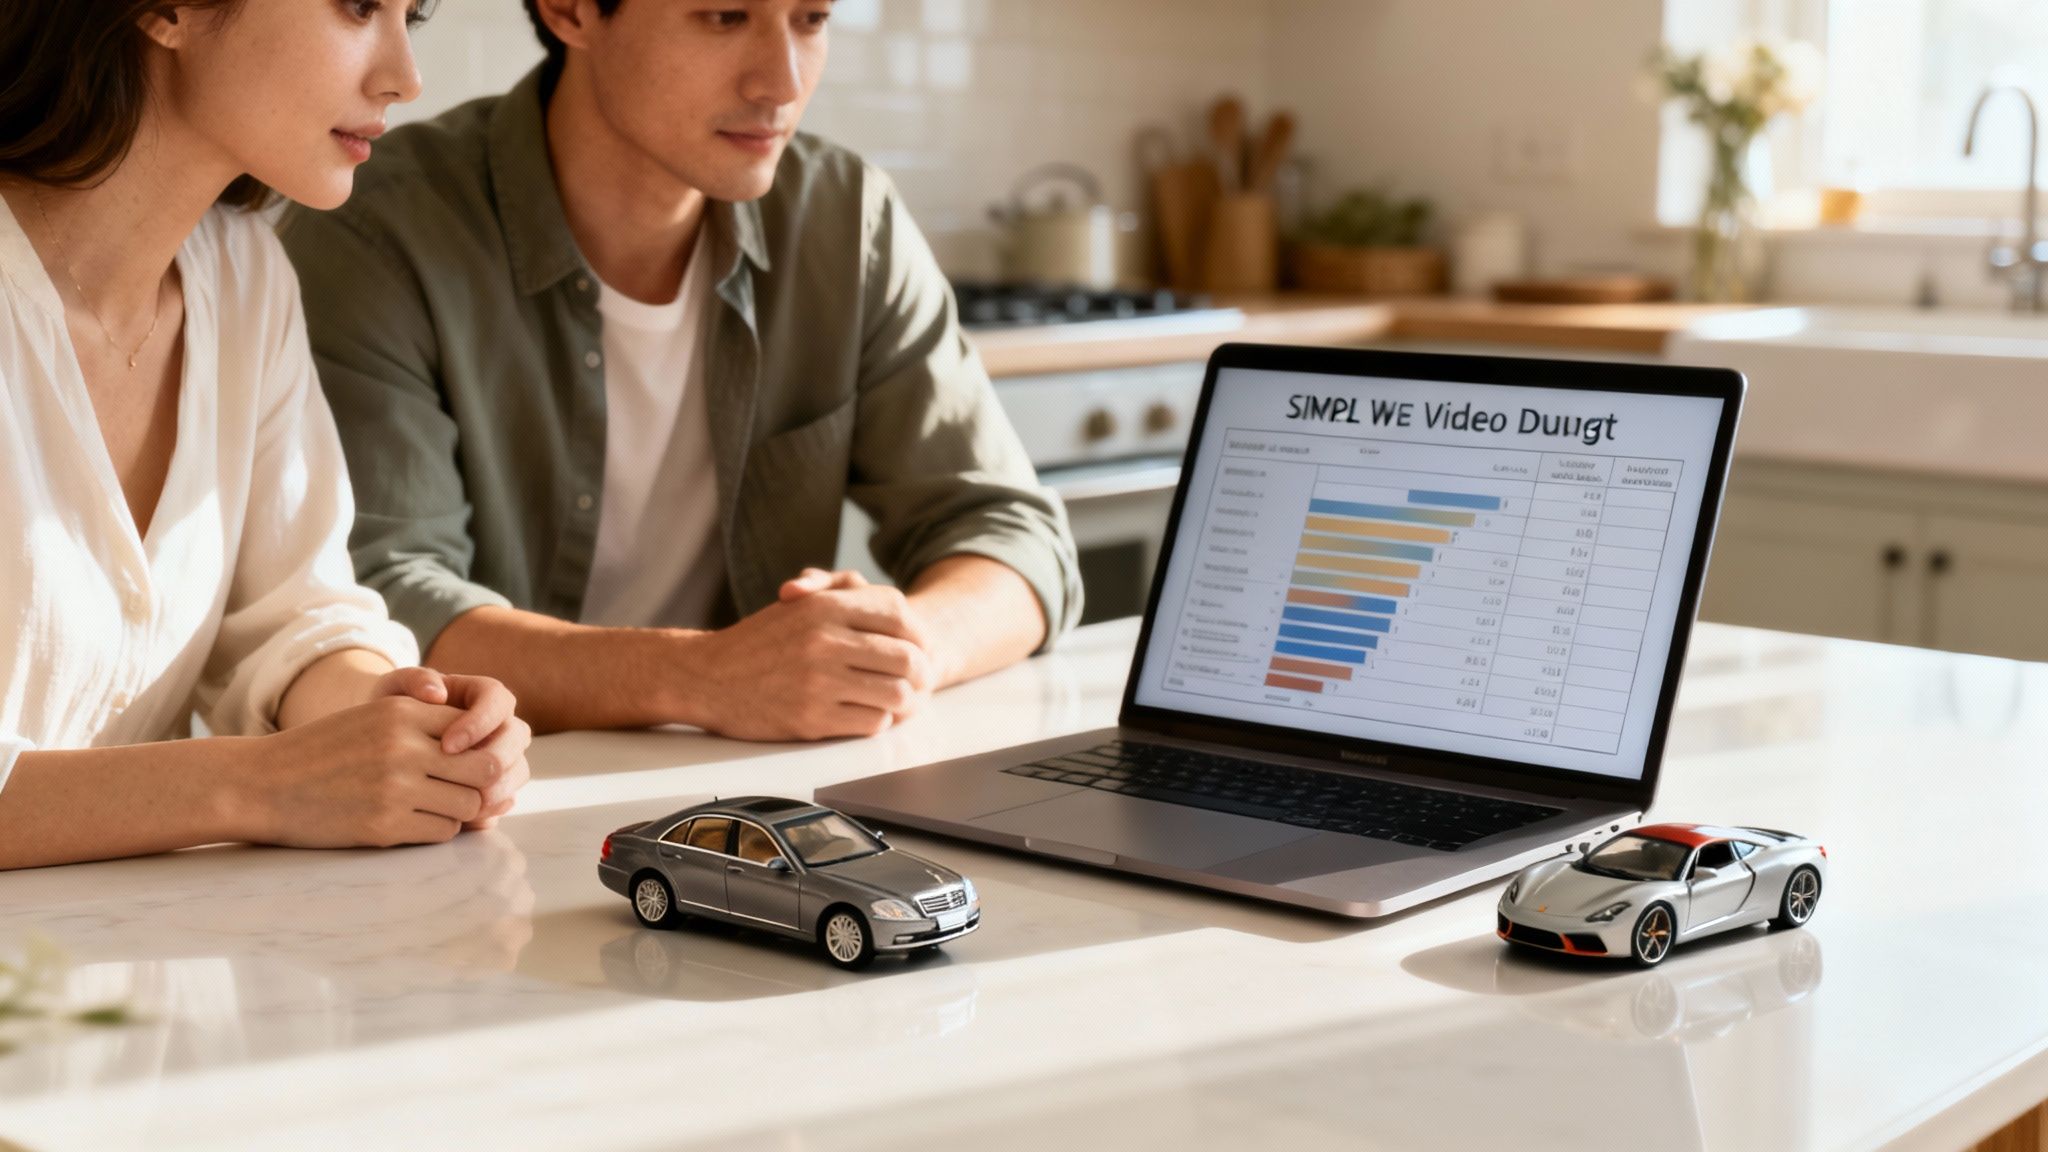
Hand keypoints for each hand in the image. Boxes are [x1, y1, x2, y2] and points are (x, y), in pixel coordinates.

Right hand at [243, 695, 523, 847]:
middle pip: (486, 768)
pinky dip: (436, 830)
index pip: (476, 731)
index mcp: (402, 712)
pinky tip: (412, 823)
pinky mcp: (384, 825)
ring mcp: (395, 787)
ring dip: (459, 810)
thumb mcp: (372, 719)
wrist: (261, 784)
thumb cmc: (322, 752)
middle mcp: (404, 746)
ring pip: (469, 804)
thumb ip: (424, 726)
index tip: (464, 765)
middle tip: (462, 790)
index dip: (478, 750)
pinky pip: (442, 832)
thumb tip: (487, 752)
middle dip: (482, 783)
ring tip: (433, 807)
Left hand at [372, 667, 531, 827]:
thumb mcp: (394, 690)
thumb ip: (413, 680)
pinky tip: (468, 818)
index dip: (480, 723)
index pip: (498, 702)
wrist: (384, 747)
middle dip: (494, 760)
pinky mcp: (495, 786)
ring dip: (498, 789)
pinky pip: (507, 798)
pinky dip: (492, 810)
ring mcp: (502, 756)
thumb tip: (437, 691)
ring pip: (518, 770)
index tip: (446, 745)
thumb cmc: (392, 713)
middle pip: (517, 738)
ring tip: (466, 804)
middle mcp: (501, 725)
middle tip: (459, 780)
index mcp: (484, 696)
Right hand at [684, 568, 938, 740]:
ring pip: (896, 694)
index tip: (922, 649)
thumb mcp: (797, 605)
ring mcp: (818, 682)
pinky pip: (872, 723)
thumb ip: (844, 597)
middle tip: (920, 682)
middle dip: (921, 674)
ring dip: (904, 702)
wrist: (706, 676)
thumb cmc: (758, 641)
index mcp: (824, 607)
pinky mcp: (811, 718)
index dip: (920, 635)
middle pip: (907, 658)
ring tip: (898, 703)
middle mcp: (824, 641)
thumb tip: (901, 614)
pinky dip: (878, 721)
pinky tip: (867, 715)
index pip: (899, 616)